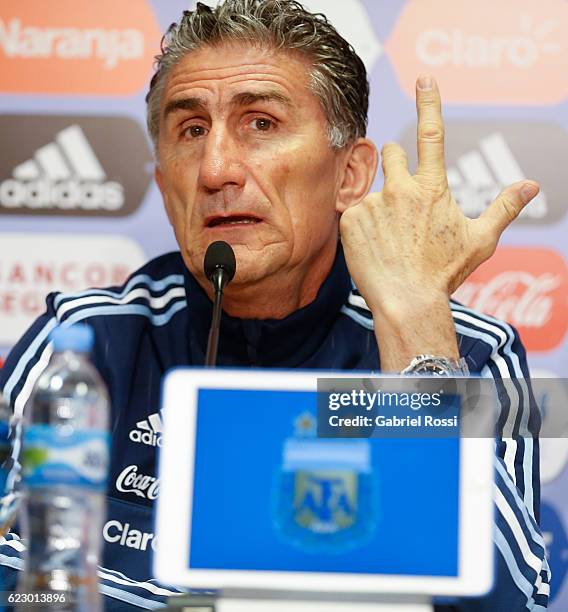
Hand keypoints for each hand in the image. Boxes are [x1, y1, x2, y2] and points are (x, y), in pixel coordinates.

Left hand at [340, 74, 538, 312]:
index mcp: (432, 188)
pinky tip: (374, 247)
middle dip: (396, 165)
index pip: (433, 134)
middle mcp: (400, 188)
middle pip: (392, 153)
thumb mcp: (481, 240)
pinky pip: (354, 212)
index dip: (430, 102)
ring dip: (380, 203)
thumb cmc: (444, 273)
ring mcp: (372, 203)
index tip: (424, 79)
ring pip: (373, 189)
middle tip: (403, 201)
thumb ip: (504, 207)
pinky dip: (362, 225)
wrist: (406, 301)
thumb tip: (532, 185)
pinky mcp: (350, 219)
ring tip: (390, 238)